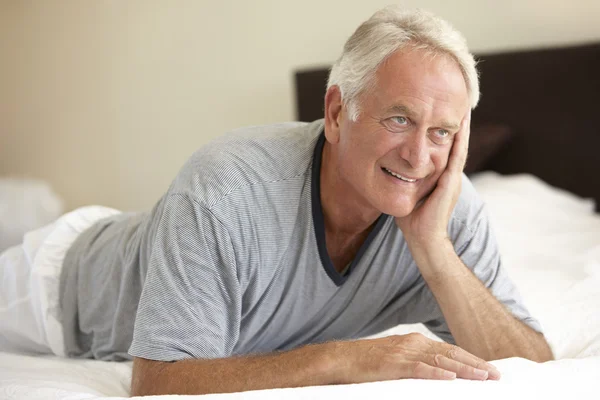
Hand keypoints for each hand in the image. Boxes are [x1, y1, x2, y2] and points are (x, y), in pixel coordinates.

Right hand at [329, 333, 500, 382]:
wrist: (342, 359)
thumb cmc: (368, 362)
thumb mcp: (397, 359)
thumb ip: (417, 363)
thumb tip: (439, 372)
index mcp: (416, 342)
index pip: (449, 351)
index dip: (471, 360)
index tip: (489, 370)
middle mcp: (413, 344)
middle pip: (451, 353)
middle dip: (475, 364)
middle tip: (496, 375)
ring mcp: (404, 353)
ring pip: (440, 360)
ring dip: (464, 369)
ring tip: (482, 377)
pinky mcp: (394, 364)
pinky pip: (419, 368)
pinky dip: (436, 372)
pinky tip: (450, 377)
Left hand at [395, 111, 470, 248]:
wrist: (423, 239)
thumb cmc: (411, 220)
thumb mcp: (406, 191)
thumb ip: (401, 178)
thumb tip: (386, 165)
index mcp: (440, 176)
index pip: (442, 148)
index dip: (442, 130)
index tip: (439, 111)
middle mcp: (449, 174)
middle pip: (453, 143)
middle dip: (455, 123)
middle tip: (458, 101)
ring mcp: (452, 177)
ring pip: (459, 145)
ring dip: (461, 126)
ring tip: (463, 105)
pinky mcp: (450, 182)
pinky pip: (457, 155)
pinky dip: (460, 138)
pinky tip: (461, 123)